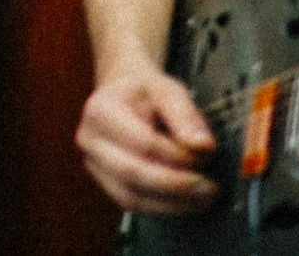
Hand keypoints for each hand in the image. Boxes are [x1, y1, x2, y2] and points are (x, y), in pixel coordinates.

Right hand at [75, 63, 216, 213]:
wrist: (123, 97)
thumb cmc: (146, 93)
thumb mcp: (168, 91)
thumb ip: (186, 116)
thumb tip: (203, 146)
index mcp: (100, 110)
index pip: (142, 143)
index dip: (177, 155)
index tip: (205, 156)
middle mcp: (89, 139)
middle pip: (133, 172)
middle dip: (176, 184)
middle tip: (210, 187)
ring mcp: (93, 163)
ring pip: (131, 196)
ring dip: (172, 202)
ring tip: (204, 197)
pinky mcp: (104, 181)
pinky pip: (132, 203)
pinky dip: (163, 207)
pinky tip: (188, 202)